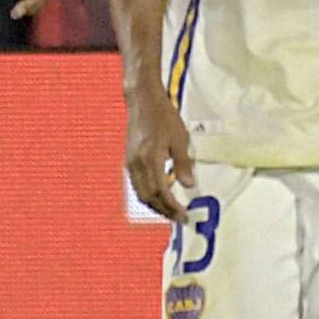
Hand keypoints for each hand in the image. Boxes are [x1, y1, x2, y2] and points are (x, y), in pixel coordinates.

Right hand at [123, 83, 194, 220]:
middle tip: (179, 217)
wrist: (142, 100)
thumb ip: (183, 163)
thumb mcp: (179, 138)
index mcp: (150, 159)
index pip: (161, 192)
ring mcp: (130, 163)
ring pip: (140, 193)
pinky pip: (137, 185)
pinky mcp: (129, 160)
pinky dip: (149, 195)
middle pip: (148, 197)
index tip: (184, 215)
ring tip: (171, 210)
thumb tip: (189, 185)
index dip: (172, 207)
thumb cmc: (162, 116)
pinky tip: (160, 195)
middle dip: (163, 211)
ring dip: (155, 205)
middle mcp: (136, 164)